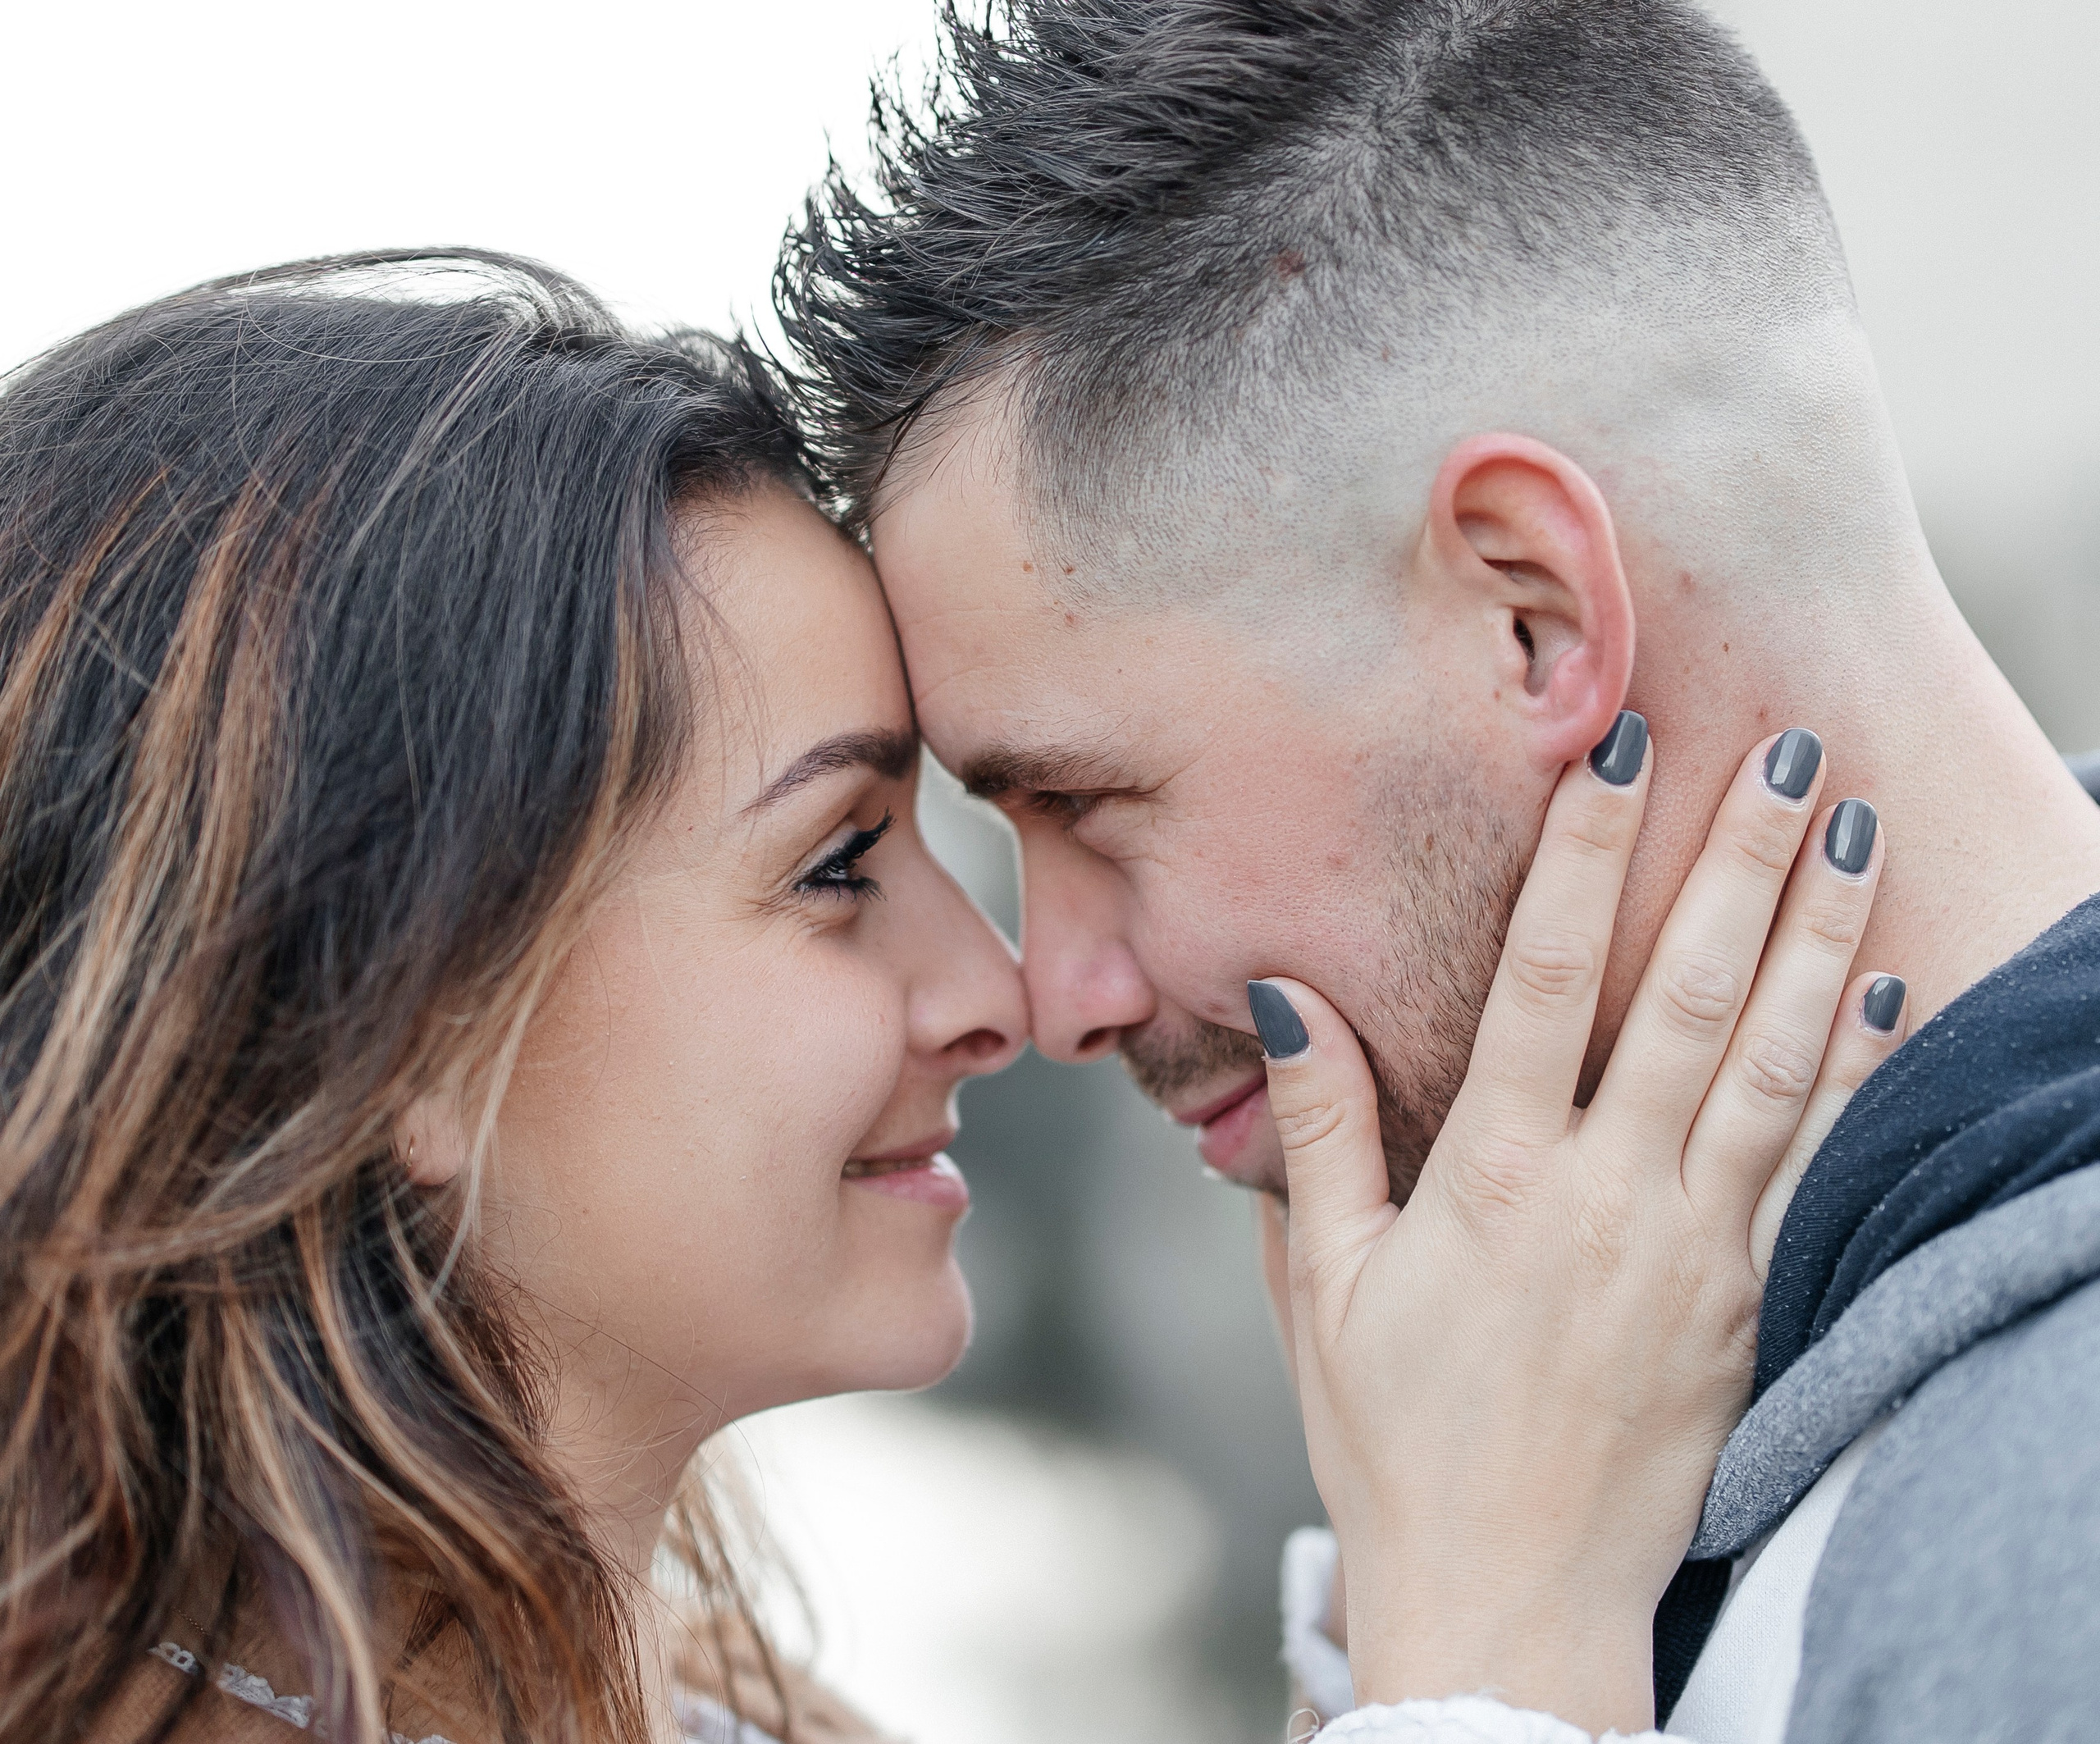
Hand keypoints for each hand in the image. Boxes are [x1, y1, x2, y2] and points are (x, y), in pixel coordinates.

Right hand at [1257, 721, 1902, 1732]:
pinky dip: (1859, 1069)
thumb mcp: (1327, 1285)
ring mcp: (1695, 1249)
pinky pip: (1818, 1163)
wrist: (1511, 1601)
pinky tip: (1889, 987)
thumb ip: (1318, 1131)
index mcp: (1494, 1180)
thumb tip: (1290, 998)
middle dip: (1743, 858)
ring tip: (1856, 827)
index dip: (1586, 851)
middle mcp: (1608, 1196)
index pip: (1549, 976)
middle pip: (1690, 994)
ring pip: (1777, 1062)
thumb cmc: (1397, 1443)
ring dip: (1819, 934)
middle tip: (1790, 746)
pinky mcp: (1749, 1303)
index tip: (1621, 747)